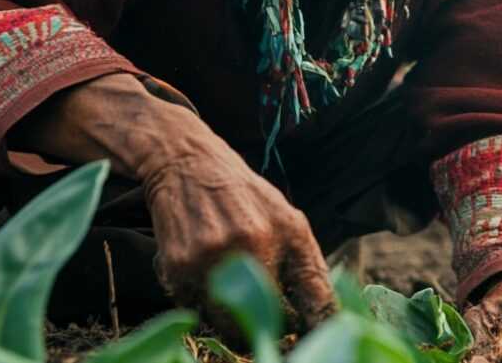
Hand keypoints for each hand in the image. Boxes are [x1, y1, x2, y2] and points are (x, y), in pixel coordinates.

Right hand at [135, 111, 335, 333]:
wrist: (187, 164)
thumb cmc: (245, 196)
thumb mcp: (288, 219)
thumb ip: (308, 266)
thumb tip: (323, 316)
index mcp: (285, 233)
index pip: (313, 298)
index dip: (318, 326)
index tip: (314, 337)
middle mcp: (249, 247)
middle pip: (266, 321)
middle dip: (270, 327)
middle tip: (267, 323)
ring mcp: (210, 259)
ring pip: (228, 325)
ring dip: (235, 323)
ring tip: (233, 296)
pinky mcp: (178, 268)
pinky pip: (197, 312)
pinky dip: (204, 306)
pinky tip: (205, 275)